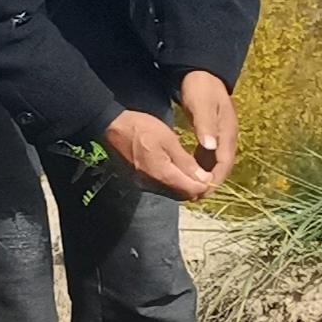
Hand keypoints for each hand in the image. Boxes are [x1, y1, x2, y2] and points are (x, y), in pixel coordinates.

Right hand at [98, 109, 218, 201]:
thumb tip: (203, 179)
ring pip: (171, 193)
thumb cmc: (140, 128)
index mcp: (162, 174)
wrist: (110, 126)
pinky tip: (174, 170)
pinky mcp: (137, 181)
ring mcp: (143, 184)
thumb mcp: (168, 139)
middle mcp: (152, 184)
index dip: (204, 185)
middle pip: (181, 195)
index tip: (211, 175)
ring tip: (191, 171)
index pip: (190, 190)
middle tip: (203, 173)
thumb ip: (185, 162)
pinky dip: (171, 182)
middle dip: (195, 188)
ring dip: (183, 186)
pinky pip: (160, 188)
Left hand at [175, 71, 238, 191]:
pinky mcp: (214, 133)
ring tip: (193, 190)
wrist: (203, 72)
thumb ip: (205, 126)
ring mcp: (222, 135)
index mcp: (227, 132)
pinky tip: (191, 171)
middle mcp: (227, 136)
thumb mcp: (201, 105)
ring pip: (216, 162)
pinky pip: (210, 155)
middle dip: (211, 182)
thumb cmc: (201, 88)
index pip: (224, 163)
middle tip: (196, 197)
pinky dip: (202, 165)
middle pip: (222, 166)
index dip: (215, 179)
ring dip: (206, 176)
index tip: (204, 192)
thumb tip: (211, 148)